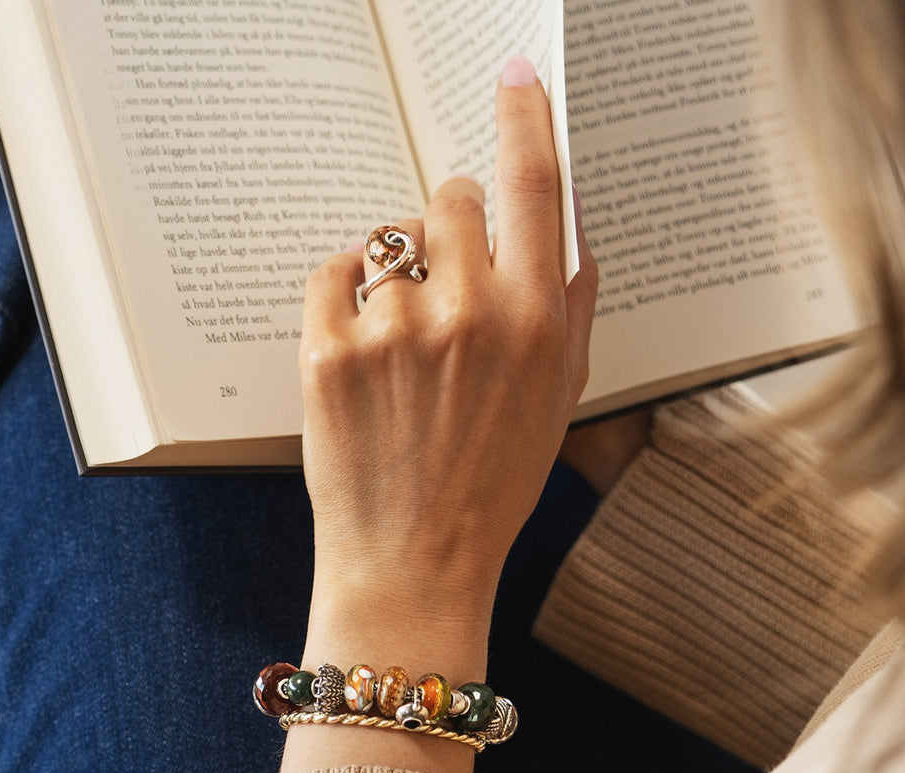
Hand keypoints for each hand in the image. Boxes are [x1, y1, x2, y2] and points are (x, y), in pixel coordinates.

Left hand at [299, 56, 597, 664]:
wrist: (416, 561)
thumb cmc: (493, 486)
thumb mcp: (559, 405)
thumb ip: (572, 312)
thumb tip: (576, 237)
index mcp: (534, 321)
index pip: (536, 185)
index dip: (528, 119)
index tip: (518, 79)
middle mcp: (469, 311)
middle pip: (453, 199)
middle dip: (452, 231)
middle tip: (447, 291)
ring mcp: (394, 328)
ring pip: (393, 243)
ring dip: (400, 278)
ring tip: (404, 352)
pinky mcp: (328, 349)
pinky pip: (334, 269)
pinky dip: (345, 290)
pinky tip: (361, 342)